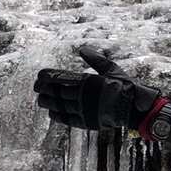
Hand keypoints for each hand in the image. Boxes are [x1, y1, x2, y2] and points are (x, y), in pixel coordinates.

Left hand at [34, 46, 166, 134]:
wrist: (134, 107)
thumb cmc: (124, 86)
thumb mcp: (111, 68)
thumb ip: (95, 59)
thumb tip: (82, 49)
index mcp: (88, 81)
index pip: (62, 78)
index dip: (49, 77)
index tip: (39, 76)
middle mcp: (84, 95)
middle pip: (58, 92)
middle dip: (44, 89)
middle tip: (36, 87)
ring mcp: (84, 109)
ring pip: (60, 105)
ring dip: (48, 102)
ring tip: (40, 100)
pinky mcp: (87, 121)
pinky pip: (68, 119)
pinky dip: (58, 116)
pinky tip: (51, 113)